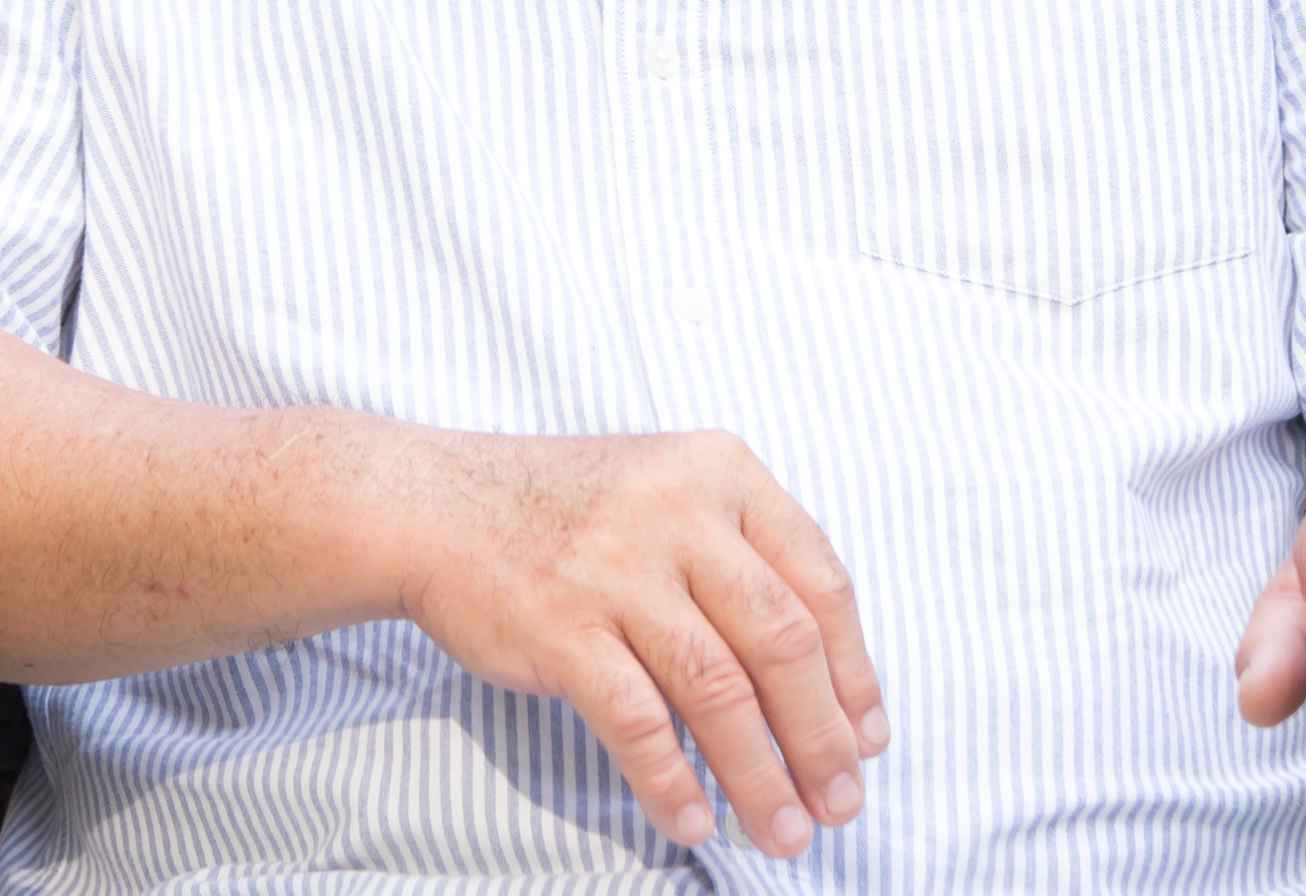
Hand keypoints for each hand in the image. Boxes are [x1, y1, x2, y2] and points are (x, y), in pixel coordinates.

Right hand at [385, 429, 885, 857]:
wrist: (438, 505)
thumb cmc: (573, 514)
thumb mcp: (672, 493)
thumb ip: (744, 564)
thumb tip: (829, 689)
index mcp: (723, 473)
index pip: (820, 582)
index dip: (853, 672)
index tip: (867, 740)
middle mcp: (678, 513)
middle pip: (781, 641)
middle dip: (820, 738)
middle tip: (841, 806)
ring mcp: (616, 569)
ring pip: (719, 690)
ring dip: (759, 775)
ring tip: (784, 832)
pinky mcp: (560, 627)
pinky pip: (635, 722)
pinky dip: (669, 781)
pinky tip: (691, 823)